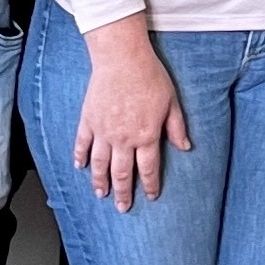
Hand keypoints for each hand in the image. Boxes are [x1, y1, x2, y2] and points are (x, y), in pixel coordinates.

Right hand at [72, 20, 191, 208]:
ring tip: (101, 194)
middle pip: (122, 173)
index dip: (150, 185)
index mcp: (146, 135)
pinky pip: (82, 144)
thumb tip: (185, 146)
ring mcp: (103, 131)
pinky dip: (80, 157)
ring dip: (100, 182)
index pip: (149, 168)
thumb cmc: (149, 75)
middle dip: (124, 193)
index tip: (150, 196)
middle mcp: (123, 138)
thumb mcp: (171, 102)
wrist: (122, 57)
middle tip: (123, 207)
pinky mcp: (88, 120)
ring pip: (100, 164)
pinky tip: (79, 167)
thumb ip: (176, 127)